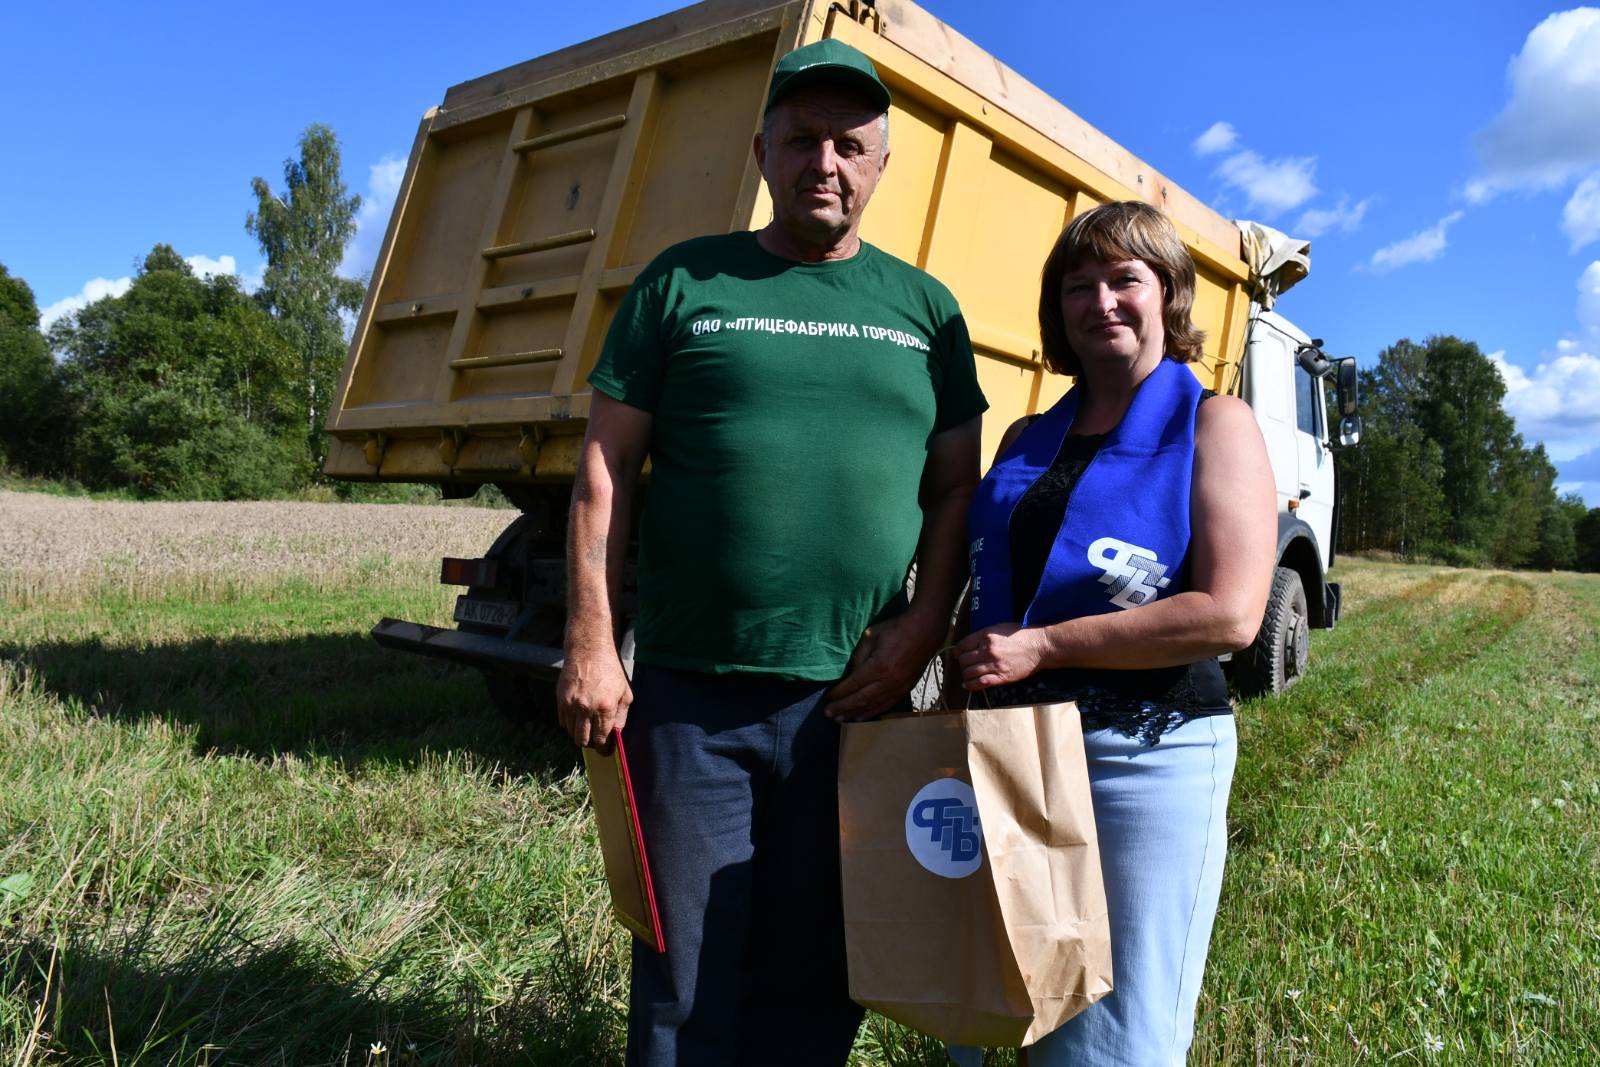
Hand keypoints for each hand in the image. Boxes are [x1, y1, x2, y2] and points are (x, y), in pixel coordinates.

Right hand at [556, 647, 632, 748]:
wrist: (589, 652)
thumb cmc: (610, 672)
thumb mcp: (625, 693)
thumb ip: (621, 717)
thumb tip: (616, 734)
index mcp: (605, 708)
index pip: (601, 740)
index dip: (603, 749)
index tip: (605, 750)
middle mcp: (586, 709)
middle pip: (583, 741)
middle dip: (590, 743)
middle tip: (596, 738)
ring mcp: (571, 705)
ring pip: (571, 733)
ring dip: (579, 732)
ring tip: (588, 724)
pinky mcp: (560, 700)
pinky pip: (563, 722)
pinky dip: (570, 723)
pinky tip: (578, 715)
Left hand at [825, 610, 945, 720]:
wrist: (925, 631)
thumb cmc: (896, 629)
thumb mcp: (871, 636)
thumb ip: (860, 656)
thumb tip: (852, 673)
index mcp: (877, 666)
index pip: (853, 684)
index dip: (839, 693)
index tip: (828, 697)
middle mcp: (887, 681)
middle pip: (860, 699)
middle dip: (843, 707)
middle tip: (828, 714)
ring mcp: (898, 687)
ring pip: (873, 705)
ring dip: (855, 713)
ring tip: (841, 719)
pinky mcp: (906, 689)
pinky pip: (887, 705)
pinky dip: (873, 712)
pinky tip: (863, 717)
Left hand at [955, 622, 1043, 689]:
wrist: (1039, 646)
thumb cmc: (1021, 635)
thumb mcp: (999, 628)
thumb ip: (984, 635)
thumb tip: (971, 644)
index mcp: (986, 636)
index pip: (962, 645)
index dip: (957, 651)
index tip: (957, 654)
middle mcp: (987, 650)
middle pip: (964, 660)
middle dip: (962, 663)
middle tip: (964, 665)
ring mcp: (994, 664)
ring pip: (969, 672)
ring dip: (965, 675)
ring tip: (966, 675)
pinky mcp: (1001, 677)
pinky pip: (980, 683)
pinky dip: (971, 685)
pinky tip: (967, 685)